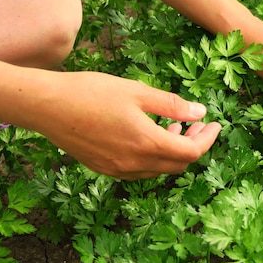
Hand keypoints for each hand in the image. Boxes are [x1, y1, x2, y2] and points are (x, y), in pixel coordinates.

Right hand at [31, 71, 220, 179]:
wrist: (47, 106)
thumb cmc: (92, 92)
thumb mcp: (138, 92)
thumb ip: (172, 105)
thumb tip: (201, 113)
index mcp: (147, 143)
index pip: (191, 152)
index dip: (207, 139)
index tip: (215, 124)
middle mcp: (135, 163)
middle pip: (179, 164)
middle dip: (194, 145)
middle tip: (197, 124)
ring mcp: (119, 170)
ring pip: (160, 169)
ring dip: (174, 151)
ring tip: (175, 125)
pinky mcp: (105, 169)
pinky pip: (141, 170)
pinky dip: (155, 156)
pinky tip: (150, 135)